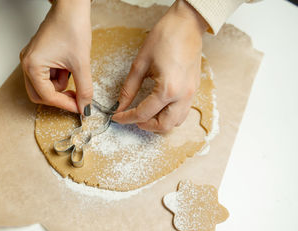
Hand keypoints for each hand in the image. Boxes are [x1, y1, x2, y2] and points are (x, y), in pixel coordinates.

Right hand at [20, 0, 92, 114]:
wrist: (71, 6)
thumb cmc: (71, 26)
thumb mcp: (81, 63)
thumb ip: (84, 89)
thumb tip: (85, 107)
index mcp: (32, 66)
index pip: (47, 96)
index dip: (65, 104)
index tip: (80, 108)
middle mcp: (27, 63)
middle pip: (40, 95)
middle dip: (60, 98)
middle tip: (77, 98)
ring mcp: (31, 59)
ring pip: (44, 86)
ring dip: (61, 85)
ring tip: (74, 70)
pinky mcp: (38, 56)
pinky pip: (47, 75)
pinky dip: (60, 75)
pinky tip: (69, 65)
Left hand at [112, 0, 207, 132]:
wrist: (186, 24)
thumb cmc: (165, 37)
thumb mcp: (140, 64)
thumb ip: (129, 89)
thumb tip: (120, 105)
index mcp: (167, 89)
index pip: (143, 114)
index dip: (127, 118)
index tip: (117, 117)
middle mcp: (182, 96)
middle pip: (163, 125)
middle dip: (145, 125)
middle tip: (131, 117)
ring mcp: (191, 94)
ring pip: (175, 122)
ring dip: (159, 122)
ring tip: (145, 113)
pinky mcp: (193, 90)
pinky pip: (182, 112)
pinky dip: (169, 115)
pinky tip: (158, 106)